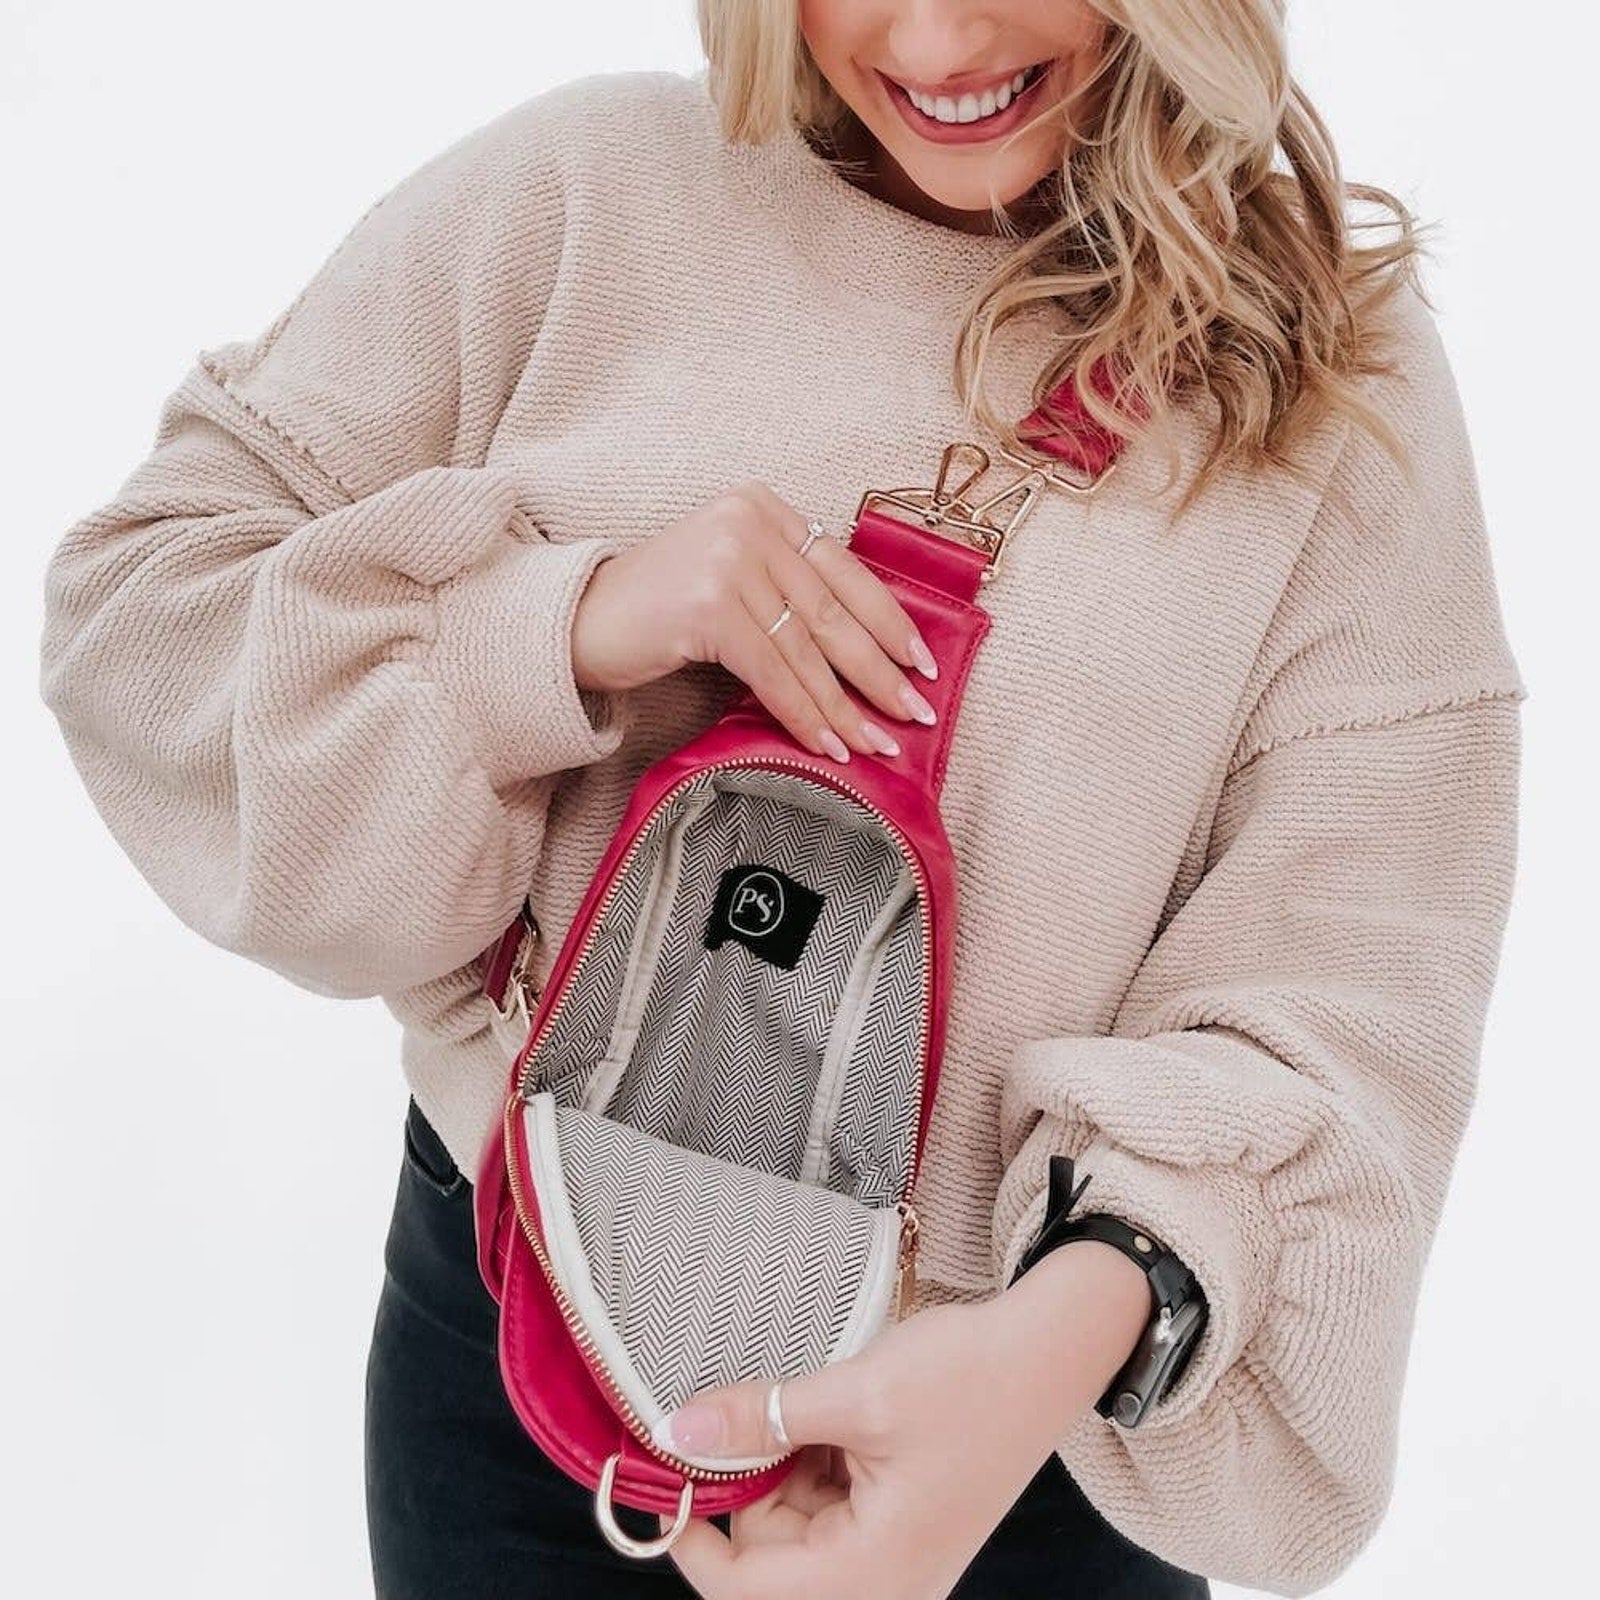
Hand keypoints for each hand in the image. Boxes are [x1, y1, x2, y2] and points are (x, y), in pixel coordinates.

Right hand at [568, 481, 941, 762]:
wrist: (576, 623)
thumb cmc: (657, 613)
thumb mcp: (731, 580)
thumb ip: (786, 591)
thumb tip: (865, 653)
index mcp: (763, 509)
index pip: (845, 569)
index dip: (889, 621)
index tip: (922, 663)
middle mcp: (749, 524)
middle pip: (834, 611)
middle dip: (880, 671)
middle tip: (915, 713)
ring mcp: (728, 562)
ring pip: (808, 649)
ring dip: (846, 706)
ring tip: (876, 744)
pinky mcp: (708, 608)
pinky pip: (773, 674)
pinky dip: (804, 716)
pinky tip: (827, 747)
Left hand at [653, 1242, 1150, 1599]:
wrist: (1050, 1350)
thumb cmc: (970, 1379)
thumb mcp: (857, 1393)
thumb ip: (763, 1417)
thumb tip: (679, 1431)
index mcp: (874, 1572)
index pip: (746, 1589)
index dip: (691, 1537)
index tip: (658, 1476)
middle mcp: (883, 1579)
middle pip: (767, 1554)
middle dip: (743, 1482)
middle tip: (735, 1406)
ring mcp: (892, 1549)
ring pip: (791, 1521)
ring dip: (777, 1460)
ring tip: (800, 1398)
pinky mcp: (897, 1517)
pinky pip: (824, 1500)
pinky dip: (806, 1453)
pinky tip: (821, 1407)